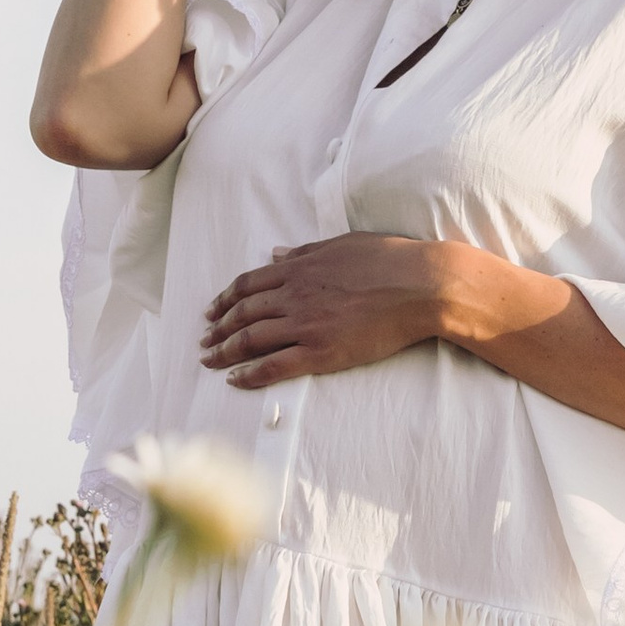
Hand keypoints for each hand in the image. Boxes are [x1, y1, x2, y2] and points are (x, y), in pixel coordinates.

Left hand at [201, 235, 448, 388]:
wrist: (421, 286)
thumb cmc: (390, 260)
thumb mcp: (342, 245)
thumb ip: (305, 252)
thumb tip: (276, 254)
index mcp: (299, 269)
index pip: (248, 284)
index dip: (225, 299)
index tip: (212, 310)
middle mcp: (294, 296)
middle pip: (242, 313)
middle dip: (218, 328)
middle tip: (204, 340)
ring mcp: (305, 325)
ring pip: (251, 340)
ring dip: (225, 351)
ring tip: (210, 360)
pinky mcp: (321, 352)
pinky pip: (275, 365)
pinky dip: (250, 374)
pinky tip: (235, 380)